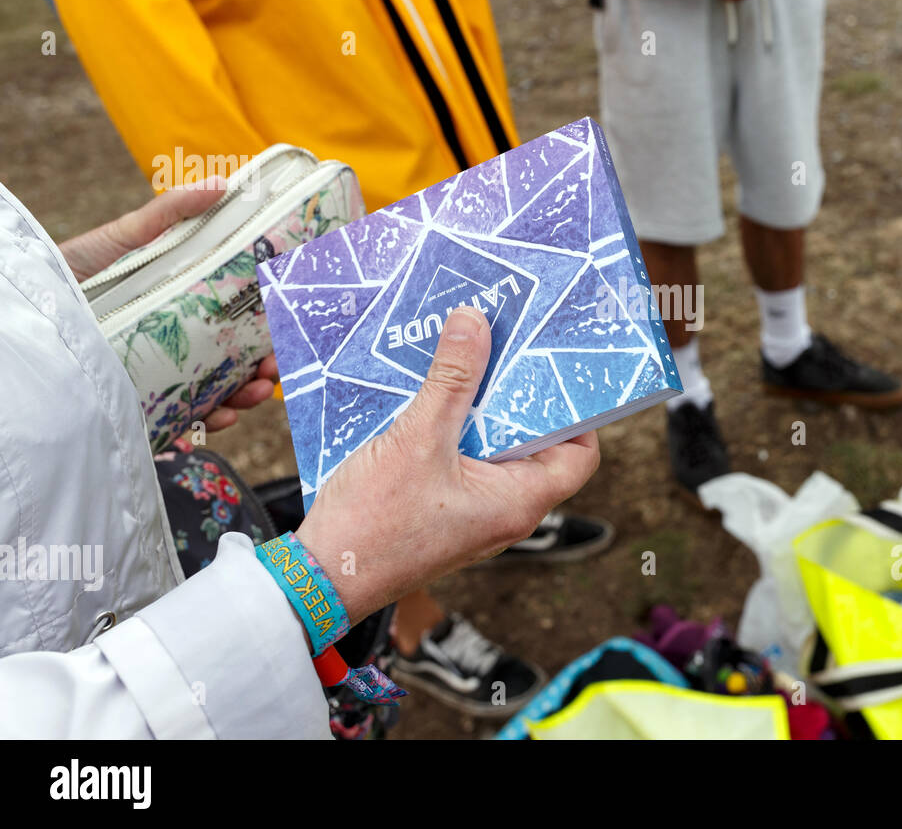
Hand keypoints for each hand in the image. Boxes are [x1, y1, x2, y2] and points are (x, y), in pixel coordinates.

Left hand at [60, 177, 278, 428]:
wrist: (31, 307)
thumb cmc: (74, 270)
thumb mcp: (126, 237)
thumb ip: (171, 212)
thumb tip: (223, 185)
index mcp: (186, 310)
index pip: (239, 324)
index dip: (268, 330)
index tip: (286, 330)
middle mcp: (179, 347)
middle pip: (236, 364)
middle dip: (265, 370)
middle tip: (275, 369)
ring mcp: (162, 378)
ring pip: (217, 396)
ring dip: (245, 398)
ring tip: (252, 392)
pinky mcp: (141, 405)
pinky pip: (182, 423)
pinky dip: (206, 423)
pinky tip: (217, 416)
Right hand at [295, 306, 600, 621]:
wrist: (323, 578)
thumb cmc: (375, 526)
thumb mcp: (418, 438)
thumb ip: (451, 380)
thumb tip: (474, 322)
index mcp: (519, 501)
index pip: (579, 454)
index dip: (577, 411)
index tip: (556, 369)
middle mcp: (505, 510)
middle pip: (533, 443)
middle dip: (516, 395)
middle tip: (504, 347)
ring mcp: (473, 512)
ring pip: (491, 448)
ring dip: (476, 407)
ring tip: (463, 360)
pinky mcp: (443, 509)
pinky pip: (460, 459)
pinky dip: (450, 427)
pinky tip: (426, 394)